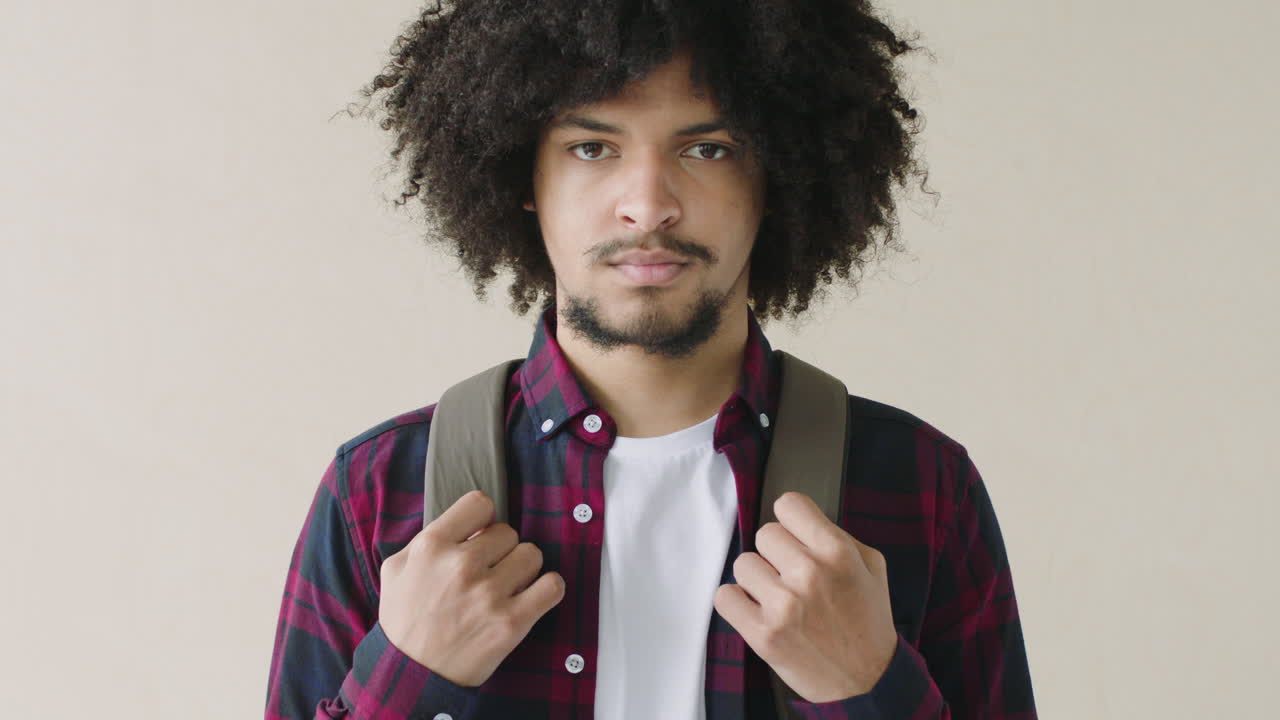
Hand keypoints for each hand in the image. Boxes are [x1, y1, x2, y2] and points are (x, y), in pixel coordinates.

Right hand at [379, 490, 565, 686]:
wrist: (412, 676)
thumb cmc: (405, 621)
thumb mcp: (396, 570)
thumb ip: (427, 539)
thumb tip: (464, 524)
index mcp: (432, 546)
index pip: (480, 503)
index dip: (483, 520)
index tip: (481, 536)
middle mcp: (461, 565)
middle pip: (508, 532)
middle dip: (500, 551)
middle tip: (487, 573)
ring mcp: (488, 594)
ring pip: (532, 555)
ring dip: (523, 570)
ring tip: (506, 587)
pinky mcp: (511, 622)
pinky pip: (552, 586)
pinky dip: (547, 590)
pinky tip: (532, 597)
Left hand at [713, 491, 897, 703]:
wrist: (867, 682)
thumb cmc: (867, 622)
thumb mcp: (872, 567)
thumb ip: (837, 536)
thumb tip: (800, 520)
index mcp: (837, 552)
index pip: (788, 504)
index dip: (791, 521)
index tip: (795, 537)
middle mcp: (809, 573)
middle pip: (764, 534)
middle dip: (776, 554)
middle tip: (793, 577)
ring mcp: (783, 605)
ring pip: (743, 564)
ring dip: (757, 580)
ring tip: (780, 598)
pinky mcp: (762, 634)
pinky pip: (724, 597)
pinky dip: (737, 603)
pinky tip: (758, 612)